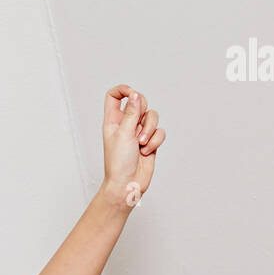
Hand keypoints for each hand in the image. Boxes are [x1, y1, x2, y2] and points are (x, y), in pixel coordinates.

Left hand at [101, 85, 164, 207]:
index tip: (132, 94)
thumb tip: (135, 94)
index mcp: (113, 120)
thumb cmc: (118, 163)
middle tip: (137, 127)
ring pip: (152, 117)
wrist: (127, 184)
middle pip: (140, 102)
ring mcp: (139, 133)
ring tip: (141, 144)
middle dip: (143, 112)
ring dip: (149, 130)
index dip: (123, 90)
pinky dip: (155, 141)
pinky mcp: (150, 142)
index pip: (115, 96)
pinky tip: (146, 151)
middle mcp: (126, 124)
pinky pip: (160, 132)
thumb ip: (131, 112)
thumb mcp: (123, 133)